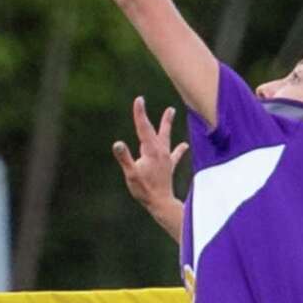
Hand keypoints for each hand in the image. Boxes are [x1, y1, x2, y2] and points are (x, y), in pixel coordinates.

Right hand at [112, 97, 188, 234]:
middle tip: (151, 101)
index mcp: (150, 150)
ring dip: (167, 124)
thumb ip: (124, 158)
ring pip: (166, 137)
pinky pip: (175, 155)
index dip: (140, 113)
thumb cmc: (145, 190)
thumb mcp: (131, 174)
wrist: (161, 203)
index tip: (139, 99)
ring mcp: (166, 158)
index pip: (144, 127)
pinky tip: (185, 145)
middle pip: (157, 129)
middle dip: (154, 114)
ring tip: (171, 111)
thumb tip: (117, 143)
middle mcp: (160, 151)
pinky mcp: (169, 166)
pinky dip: (179, 149)